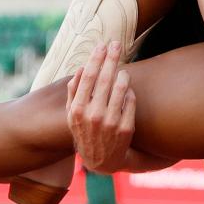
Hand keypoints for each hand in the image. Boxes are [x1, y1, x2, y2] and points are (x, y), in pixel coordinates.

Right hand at [66, 42, 135, 173]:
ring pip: (121, 87)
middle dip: (112, 57)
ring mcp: (111, 122)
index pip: (88, 77)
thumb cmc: (85, 131)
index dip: (96, 58)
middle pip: (105, 78)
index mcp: (77, 110)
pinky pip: (131, 100)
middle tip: (117, 43)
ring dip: (123, 74)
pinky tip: (126, 90)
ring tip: (122, 70)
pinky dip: (129, 91)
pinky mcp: (126, 128)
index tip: (102, 45)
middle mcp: (93, 115)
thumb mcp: (72, 115)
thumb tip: (79, 68)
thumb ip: (73, 92)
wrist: (101, 160)